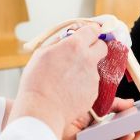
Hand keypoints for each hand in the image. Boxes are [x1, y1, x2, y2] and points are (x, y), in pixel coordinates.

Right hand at [9, 24, 107, 139]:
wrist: (42, 110)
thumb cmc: (37, 81)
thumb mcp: (42, 53)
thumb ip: (59, 42)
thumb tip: (68, 36)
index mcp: (75, 45)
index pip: (94, 30)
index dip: (90, 32)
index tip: (86, 36)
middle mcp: (88, 59)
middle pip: (102, 46)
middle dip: (95, 47)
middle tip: (82, 54)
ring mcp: (93, 77)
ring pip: (95, 67)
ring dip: (86, 69)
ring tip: (67, 79)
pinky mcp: (94, 92)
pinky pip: (91, 84)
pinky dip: (83, 85)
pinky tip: (69, 90)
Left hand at [61, 97, 139, 139]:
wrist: (47, 114)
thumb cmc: (66, 108)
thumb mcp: (97, 102)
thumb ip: (115, 104)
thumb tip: (131, 103)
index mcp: (95, 121)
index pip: (116, 123)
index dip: (130, 120)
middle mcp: (93, 134)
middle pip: (118, 135)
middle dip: (135, 130)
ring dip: (131, 137)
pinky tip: (127, 135)